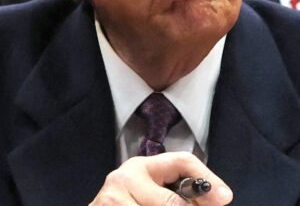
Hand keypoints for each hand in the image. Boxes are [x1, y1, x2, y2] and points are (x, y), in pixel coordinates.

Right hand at [89, 152, 232, 204]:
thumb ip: (177, 196)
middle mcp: (125, 177)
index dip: (206, 178)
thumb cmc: (128, 204)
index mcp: (142, 167)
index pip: (181, 161)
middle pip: (173, 203)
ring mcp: (112, 199)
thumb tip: (218, 198)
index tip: (225, 197)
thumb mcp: (151, 195)